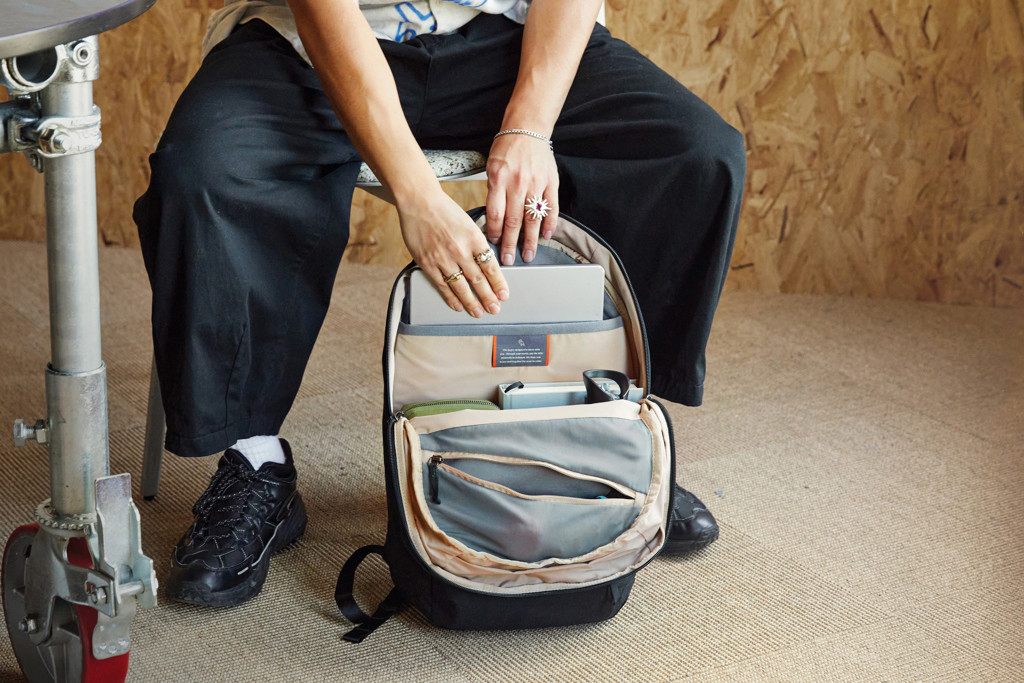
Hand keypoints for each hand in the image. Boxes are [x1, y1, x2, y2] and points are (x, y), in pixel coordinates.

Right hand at [398, 188, 508, 316]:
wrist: (419, 201)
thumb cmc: (444, 210)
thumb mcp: (469, 223)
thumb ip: (477, 244)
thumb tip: (487, 264)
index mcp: (474, 238)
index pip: (491, 267)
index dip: (499, 283)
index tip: (504, 295)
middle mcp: (460, 250)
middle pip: (478, 280)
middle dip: (489, 297)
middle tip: (495, 309)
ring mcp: (443, 258)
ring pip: (460, 286)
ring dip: (471, 302)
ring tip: (478, 312)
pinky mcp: (427, 263)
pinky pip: (442, 285)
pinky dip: (450, 297)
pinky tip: (457, 305)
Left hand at [485, 133, 558, 264]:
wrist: (527, 129)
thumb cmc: (506, 150)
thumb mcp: (491, 168)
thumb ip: (493, 193)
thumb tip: (494, 221)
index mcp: (499, 180)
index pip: (495, 214)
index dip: (494, 233)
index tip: (494, 245)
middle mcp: (517, 184)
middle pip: (513, 221)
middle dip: (510, 244)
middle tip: (509, 260)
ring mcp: (536, 184)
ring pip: (532, 219)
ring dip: (530, 240)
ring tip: (528, 255)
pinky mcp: (551, 183)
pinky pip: (551, 208)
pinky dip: (549, 224)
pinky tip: (546, 236)